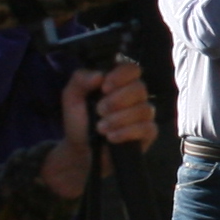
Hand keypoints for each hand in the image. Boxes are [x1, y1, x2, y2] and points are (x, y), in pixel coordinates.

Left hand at [40, 63, 155, 200]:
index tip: (104, 88)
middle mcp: (135, 96)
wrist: (81, 150)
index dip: (121, 75)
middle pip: (140, 88)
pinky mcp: (147, 133)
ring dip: (119, 119)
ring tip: (101, 128)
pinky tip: (112, 137)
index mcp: (120, 82)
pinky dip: (127, 132)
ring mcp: (143, 114)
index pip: (132, 69)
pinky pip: (147, 128)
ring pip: (144, 109)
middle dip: (117, 100)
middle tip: (99, 111)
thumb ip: (80, 80)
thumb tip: (99, 75)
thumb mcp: (72, 97)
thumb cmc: (80, 120)